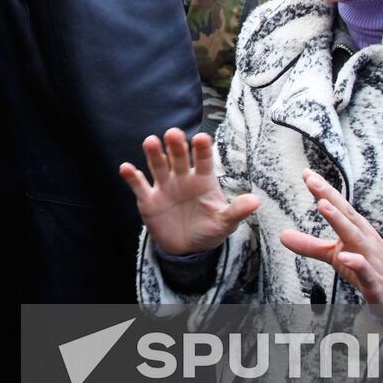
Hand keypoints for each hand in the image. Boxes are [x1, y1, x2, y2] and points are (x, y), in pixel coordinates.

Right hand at [119, 128, 260, 256]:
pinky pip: (139, 185)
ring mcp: (164, 186)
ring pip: (158, 165)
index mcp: (203, 179)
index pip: (204, 160)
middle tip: (173, 134)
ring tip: (150, 142)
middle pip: (179, 157)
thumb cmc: (209, 229)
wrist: (186, 248)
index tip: (201, 138)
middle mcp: (182, 177)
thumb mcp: (225, 223)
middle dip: (176, 145)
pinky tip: (126, 168)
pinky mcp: (148, 199)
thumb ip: (237, 211)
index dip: (202, 149)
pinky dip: (132, 177)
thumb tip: (256, 201)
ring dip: (153, 153)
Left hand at [279, 169, 382, 314]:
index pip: (338, 206)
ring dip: (340, 220)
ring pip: (355, 237)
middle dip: (329, 196)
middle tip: (312, 181)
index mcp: (354, 228)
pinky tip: (345, 257)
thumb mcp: (333, 253)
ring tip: (323, 206)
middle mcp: (363, 237)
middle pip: (346, 214)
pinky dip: (357, 263)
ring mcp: (370, 257)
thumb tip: (282, 235)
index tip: (306, 173)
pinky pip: (365, 270)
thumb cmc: (364, 262)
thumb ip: (309, 244)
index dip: (323, 189)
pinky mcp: (373, 280)